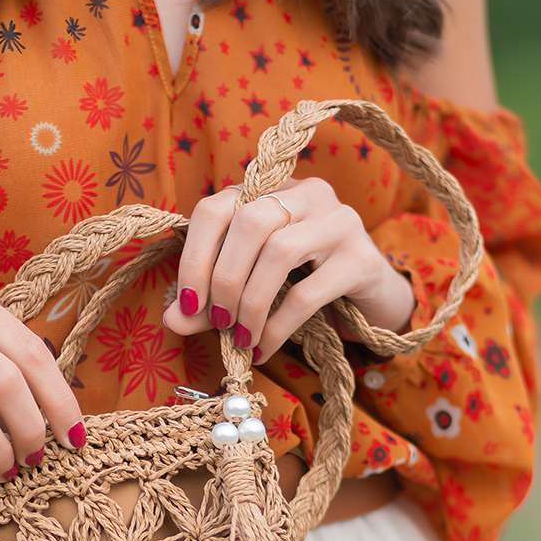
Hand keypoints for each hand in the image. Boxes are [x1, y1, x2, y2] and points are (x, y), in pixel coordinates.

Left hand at [162, 175, 415, 360]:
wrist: (370, 302)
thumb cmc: (300, 287)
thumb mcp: (249, 290)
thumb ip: (208, 301)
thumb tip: (171, 320)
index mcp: (269, 192)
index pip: (216, 207)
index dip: (194, 256)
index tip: (186, 303)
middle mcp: (306, 194)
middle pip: (249, 223)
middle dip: (223, 279)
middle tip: (217, 322)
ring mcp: (339, 221)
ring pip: (280, 251)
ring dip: (251, 303)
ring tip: (240, 337)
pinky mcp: (362, 258)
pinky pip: (308, 292)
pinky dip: (277, 327)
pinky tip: (263, 349)